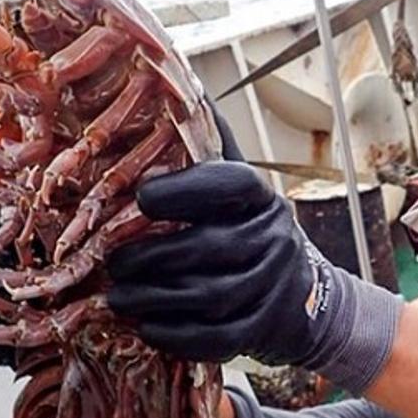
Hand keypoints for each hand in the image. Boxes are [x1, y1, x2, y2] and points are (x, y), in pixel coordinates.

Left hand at [105, 161, 401, 395]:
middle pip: (210, 248)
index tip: (142, 195)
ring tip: (116, 296)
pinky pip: (215, 338)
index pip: (230, 184)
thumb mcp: (236, 186)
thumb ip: (207, 143)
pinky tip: (144, 326)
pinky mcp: (262, 330)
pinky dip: (174, 334)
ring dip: (154, 298)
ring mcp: (273, 288)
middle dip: (152, 256)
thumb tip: (174, 80)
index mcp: (262, 197)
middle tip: (112, 261)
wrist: (305, 299)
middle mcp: (274, 239)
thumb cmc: (248, 230)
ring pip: (208, 296)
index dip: (185, 189)